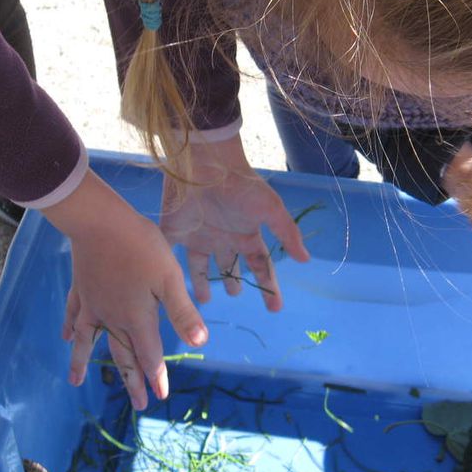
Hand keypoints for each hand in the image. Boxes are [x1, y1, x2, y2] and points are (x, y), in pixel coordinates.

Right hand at [41, 170, 206, 409]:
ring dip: (84, 362)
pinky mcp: (81, 288)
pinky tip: (66, 338)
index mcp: (137, 317)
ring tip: (76, 382)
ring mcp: (93, 304)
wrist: (100, 222)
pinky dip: (71, 329)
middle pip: (122, 354)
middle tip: (137, 404)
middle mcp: (112, 317)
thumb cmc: (141, 246)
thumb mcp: (169, 277)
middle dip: (131, 380)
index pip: (149, 354)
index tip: (160, 396)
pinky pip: (74, 315)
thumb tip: (199, 342)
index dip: (155, 376)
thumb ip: (182, 312)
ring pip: (89, 341)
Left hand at [160, 135, 309, 311]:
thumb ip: (287, 234)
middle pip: (229, 266)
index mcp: (246, 234)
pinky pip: (170, 253)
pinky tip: (166, 285)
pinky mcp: (174, 231)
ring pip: (200, 266)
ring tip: (203, 301)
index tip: (275, 308)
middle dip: (232, 282)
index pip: (260, 265)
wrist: (205, 163)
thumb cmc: (241, 185)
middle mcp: (223, 238)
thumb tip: (306, 259)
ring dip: (202, 283)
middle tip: (234, 296)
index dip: (268, 286)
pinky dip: (168, 269)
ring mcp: (198, 235)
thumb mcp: (270, 209)